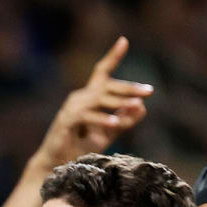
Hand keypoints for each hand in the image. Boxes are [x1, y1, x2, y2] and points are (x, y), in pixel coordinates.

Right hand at [31, 37, 151, 170]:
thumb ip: (126, 120)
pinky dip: (102, 119)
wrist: (58, 165)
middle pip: (106, 86)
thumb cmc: (81, 147)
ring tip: (135, 105)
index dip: (113, 56)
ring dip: (118, 102)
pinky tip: (115, 123)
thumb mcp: (109, 133)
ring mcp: (71, 108)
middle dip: (128, 88)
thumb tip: (142, 106)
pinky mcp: (66, 121)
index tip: (124, 41)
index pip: (102, 72)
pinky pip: (87, 116)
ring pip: (98, 99)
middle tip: (148, 91)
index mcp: (90, 97)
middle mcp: (80, 97)